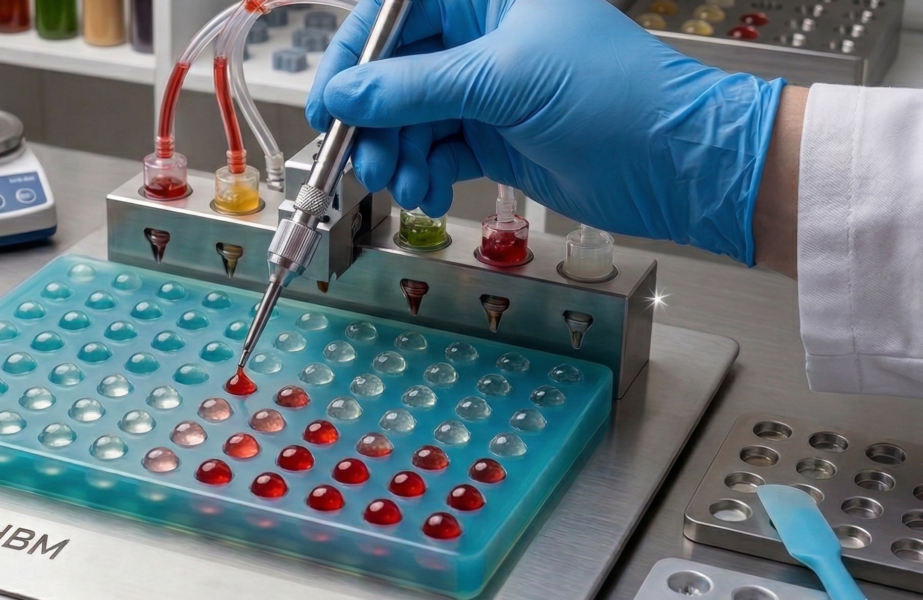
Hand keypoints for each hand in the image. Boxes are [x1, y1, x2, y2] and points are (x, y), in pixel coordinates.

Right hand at [306, 0, 784, 263]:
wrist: (677, 166)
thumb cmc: (618, 96)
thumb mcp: (503, 81)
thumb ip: (414, 88)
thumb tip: (345, 94)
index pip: (395, 15)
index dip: (354, 56)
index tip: (329, 101)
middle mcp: (485, 36)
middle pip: (397, 71)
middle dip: (375, 118)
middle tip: (357, 157)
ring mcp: (490, 88)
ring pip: (412, 117)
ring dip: (398, 154)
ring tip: (400, 184)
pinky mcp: (496, 135)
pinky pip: (437, 150)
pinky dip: (424, 174)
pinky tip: (425, 194)